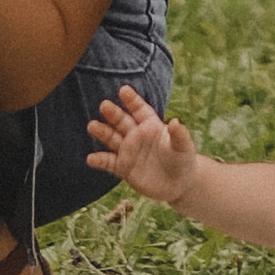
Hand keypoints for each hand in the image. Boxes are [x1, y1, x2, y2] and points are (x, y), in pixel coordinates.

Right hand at [87, 84, 200, 202]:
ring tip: (92, 126)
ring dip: (102, 132)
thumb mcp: (183, 146)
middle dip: (113, 113)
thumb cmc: (182, 159)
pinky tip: (91, 159)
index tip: (123, 90)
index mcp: (151, 125)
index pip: (140, 109)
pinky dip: (100, 160)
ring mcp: (128, 150)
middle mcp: (136, 135)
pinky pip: (109, 162)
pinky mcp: (123, 167)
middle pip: (122, 121)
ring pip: (112, 139)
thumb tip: (175, 121)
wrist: (178, 184)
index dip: (132, 100)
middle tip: (104, 105)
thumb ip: (179, 135)